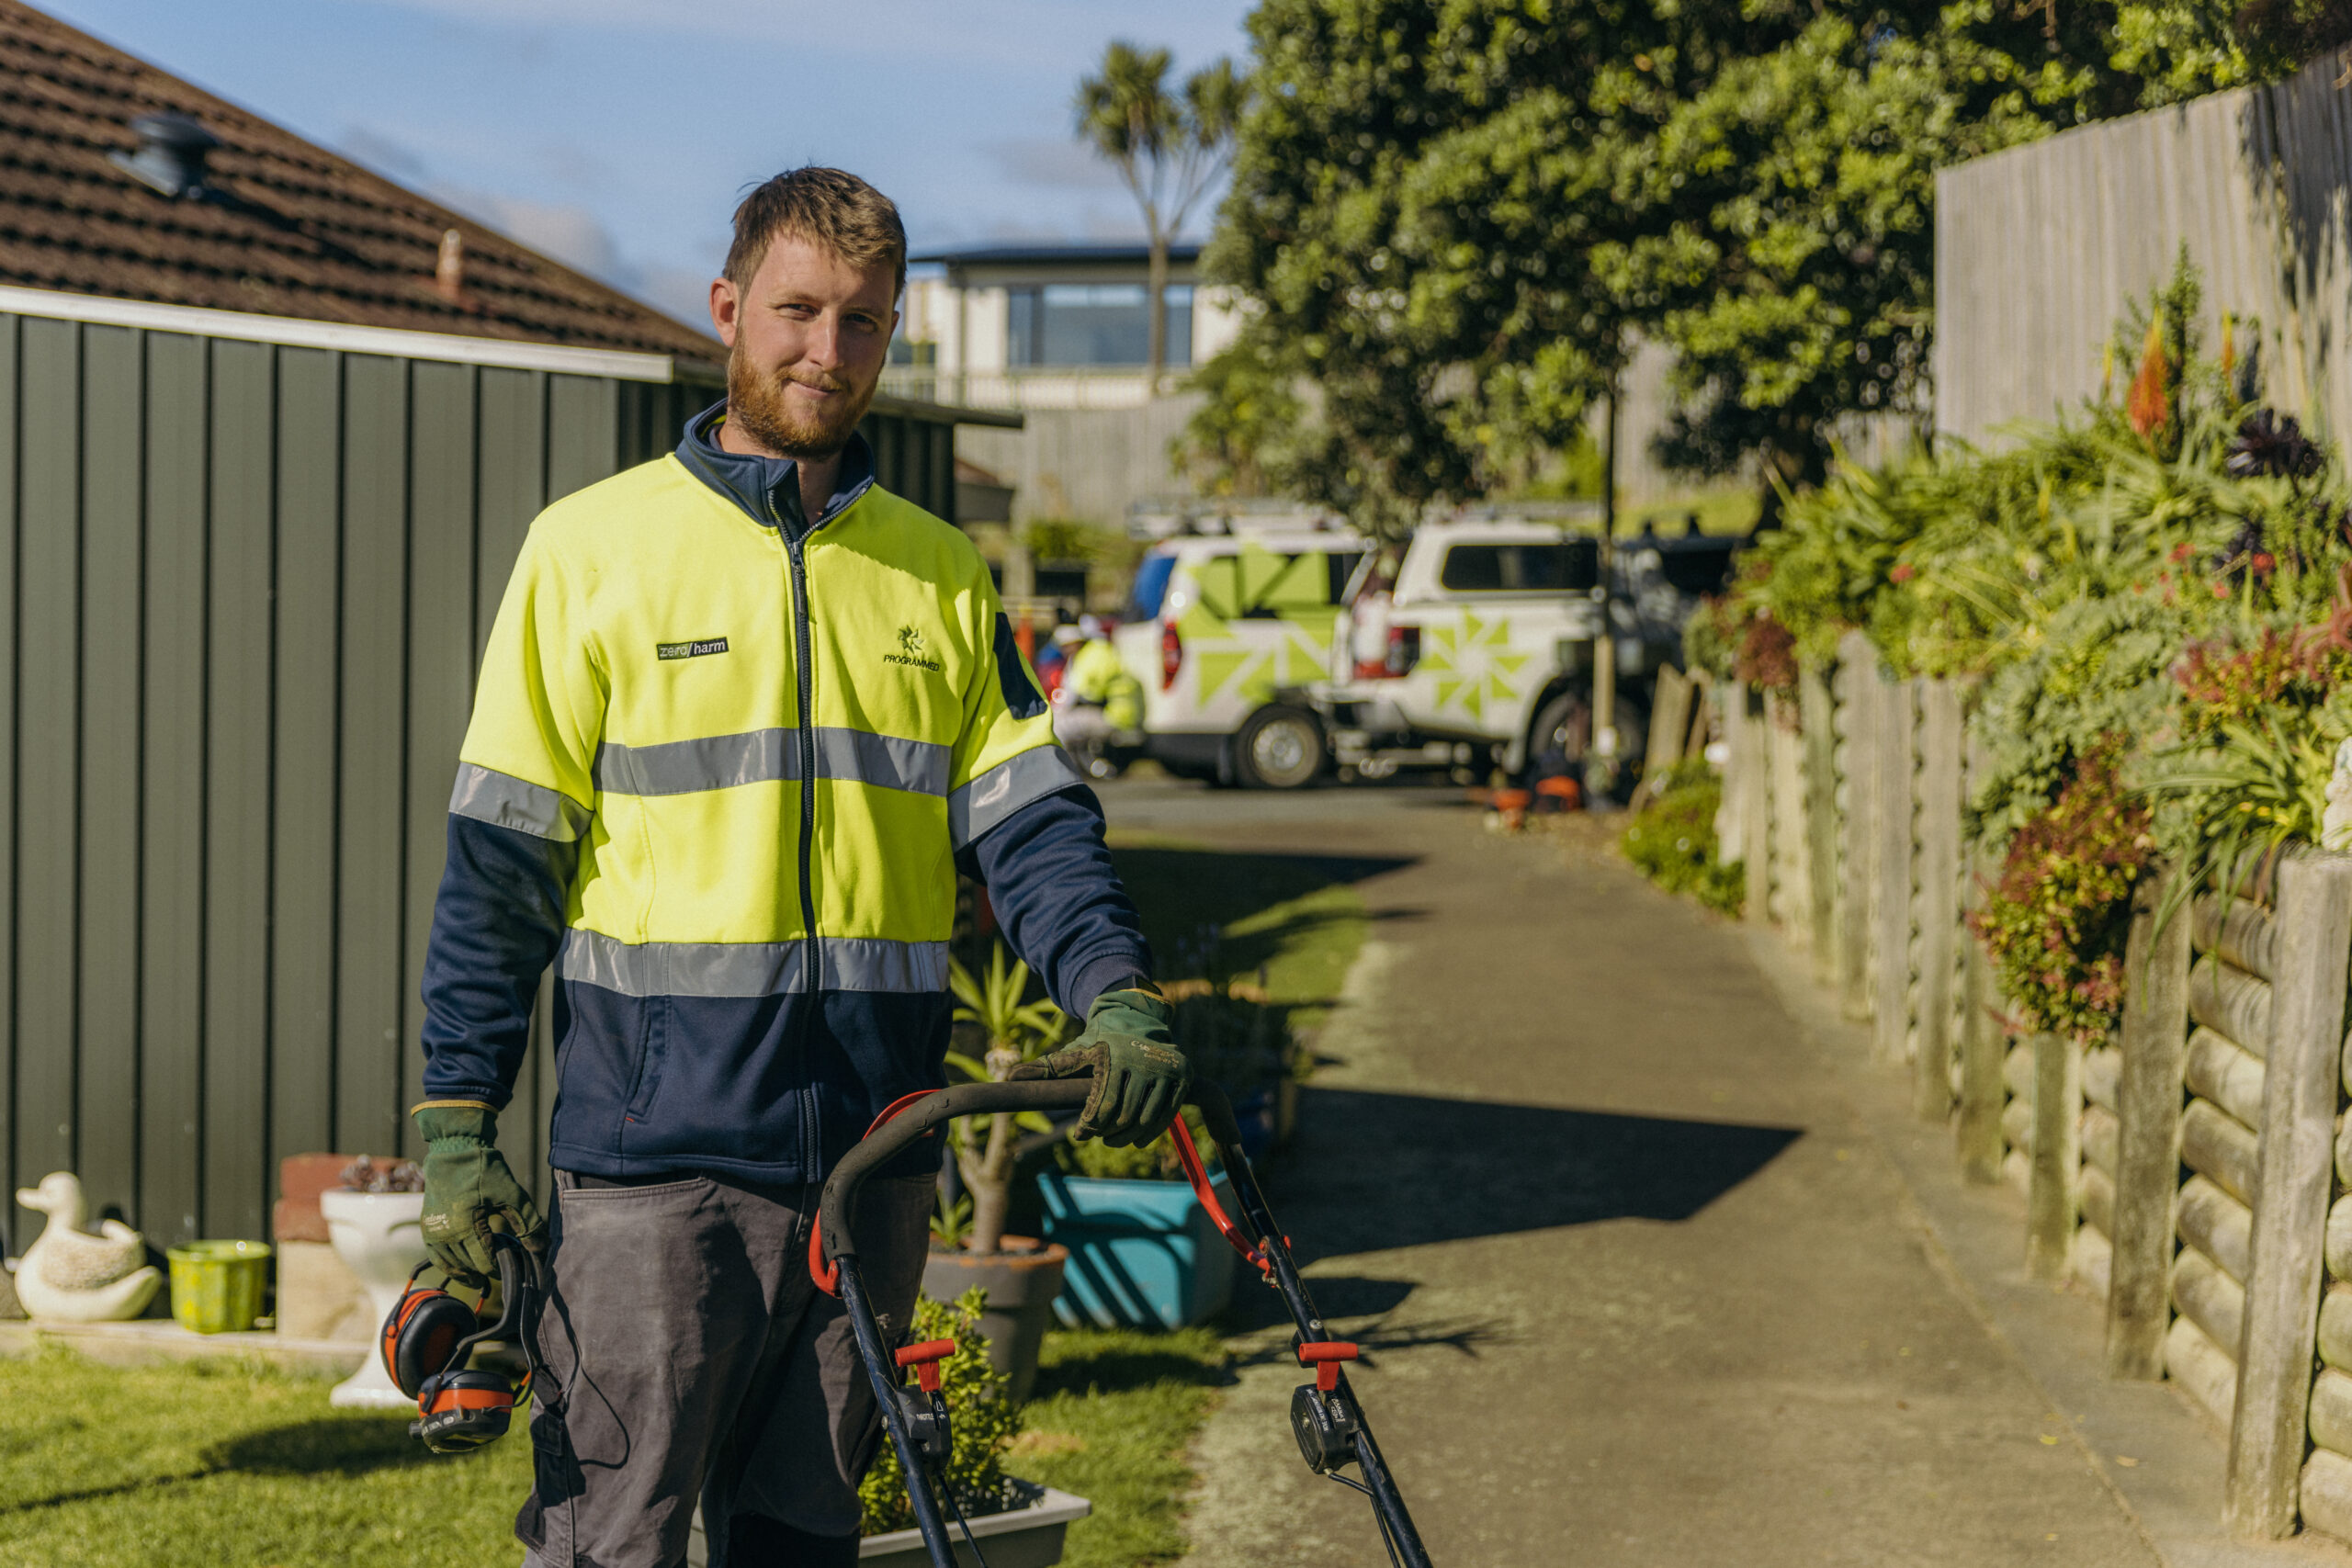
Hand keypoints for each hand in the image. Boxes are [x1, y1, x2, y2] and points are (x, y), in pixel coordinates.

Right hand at [414, 1103, 547, 1284]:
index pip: (485, 1262)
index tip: (512, 1267)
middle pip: (468, 1266)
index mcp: (467, 1226)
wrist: (455, 1150)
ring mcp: (433, 1232)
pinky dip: (448, 1266)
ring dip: (467, 1274)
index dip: (500, 1268)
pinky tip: (462, 1270)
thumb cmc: (486, 1170)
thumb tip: (540, 1249)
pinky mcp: (426, 1227)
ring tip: (481, 1279)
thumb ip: (528, 1223)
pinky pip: (436, 1257)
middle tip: (501, 1272)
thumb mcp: (513, 1194)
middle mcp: (446, 1233)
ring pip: (451, 1266)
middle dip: (485, 1271)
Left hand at [1010, 984, 1187, 1145]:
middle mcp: (1141, 1061)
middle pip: (1123, 1116)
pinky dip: (1151, 1132)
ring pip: (1146, 1119)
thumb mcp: (1075, 1052)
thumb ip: (1046, 1068)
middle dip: (1107, 1133)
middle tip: (1099, 1138)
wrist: (1139, 1019)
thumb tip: (1009, 1077)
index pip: (1101, 1106)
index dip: (1088, 1127)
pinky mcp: (1182, 1076)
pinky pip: (1167, 1115)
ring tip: (1115, 1140)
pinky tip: (1137, 1139)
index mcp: (1112, 1057)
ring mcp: (1164, 1069)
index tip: (1079, 1135)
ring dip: (1128, 1137)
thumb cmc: (1101, 1042)